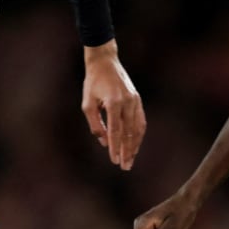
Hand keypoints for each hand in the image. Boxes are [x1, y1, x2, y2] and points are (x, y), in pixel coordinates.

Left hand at [82, 41, 145, 170]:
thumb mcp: (87, 103)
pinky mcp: (138, 100)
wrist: (105, 62)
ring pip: (137, 129)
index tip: (114, 161)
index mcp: (113, 102)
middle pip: (129, 133)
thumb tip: (103, 141)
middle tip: (125, 167)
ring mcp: (135, 101)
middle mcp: (127, 102)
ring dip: (135, 146)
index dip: (115, 147)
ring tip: (131, 160)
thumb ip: (94, 124)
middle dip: (127, 151)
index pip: (115, 131)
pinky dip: (139, 135)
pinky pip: (140, 121)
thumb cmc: (93, 83)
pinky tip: (135, 145)